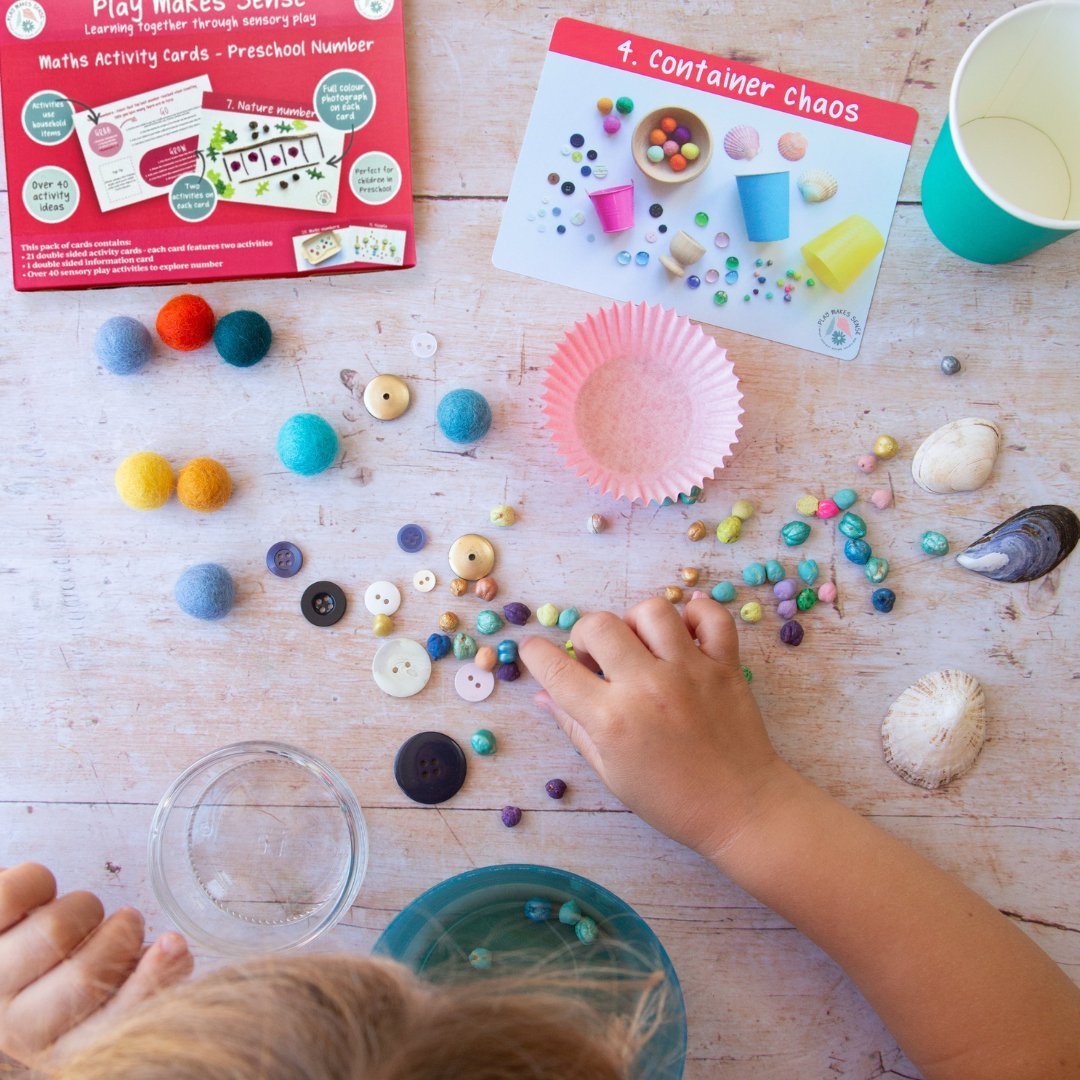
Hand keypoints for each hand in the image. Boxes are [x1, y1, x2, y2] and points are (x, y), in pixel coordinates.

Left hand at [0, 862, 192, 1066]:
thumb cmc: (46, 978)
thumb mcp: (90, 999)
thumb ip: (134, 984)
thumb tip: (177, 950)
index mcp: (51, 1046)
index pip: (107, 1027)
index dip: (147, 983)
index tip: (175, 944)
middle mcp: (11, 1025)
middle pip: (84, 974)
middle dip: (120, 934)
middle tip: (123, 924)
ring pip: (56, 928)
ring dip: (83, 907)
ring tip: (77, 916)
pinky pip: (24, 889)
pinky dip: (41, 880)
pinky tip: (40, 897)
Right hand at [520, 596, 796, 860]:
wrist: (740, 809)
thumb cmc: (670, 799)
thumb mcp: (611, 772)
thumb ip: (575, 727)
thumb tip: (542, 695)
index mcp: (612, 719)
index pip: (557, 670)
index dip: (535, 654)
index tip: (534, 651)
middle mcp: (647, 686)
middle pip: (600, 625)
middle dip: (586, 635)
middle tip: (597, 659)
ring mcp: (689, 670)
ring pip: (652, 611)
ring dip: (636, 622)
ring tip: (641, 646)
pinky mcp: (725, 665)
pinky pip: (711, 616)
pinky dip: (696, 614)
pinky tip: (684, 633)